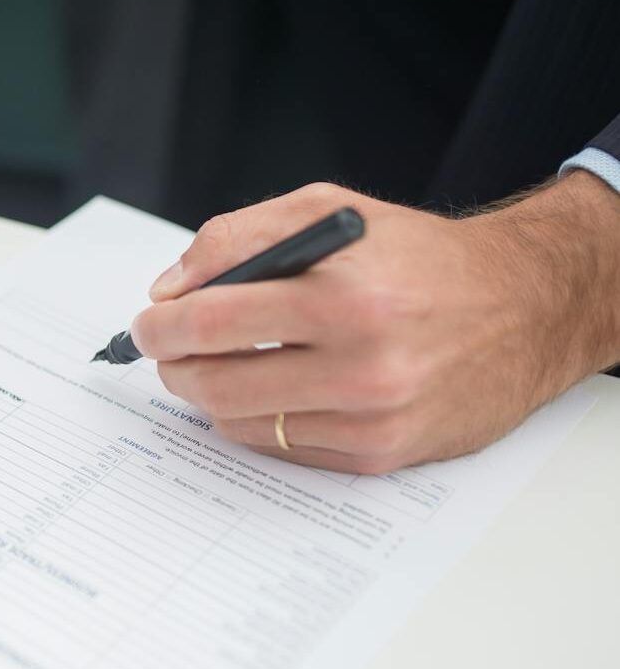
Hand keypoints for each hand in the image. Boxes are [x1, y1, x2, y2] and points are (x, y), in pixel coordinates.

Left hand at [130, 176, 619, 472]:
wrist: (522, 305)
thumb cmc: (418, 257)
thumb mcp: (331, 213)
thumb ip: (237, 238)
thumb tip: (169, 289)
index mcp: (344, 294)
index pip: (212, 321)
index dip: (160, 327)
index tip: (147, 325)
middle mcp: (362, 363)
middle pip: (215, 383)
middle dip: (173, 367)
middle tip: (168, 352)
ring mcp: (373, 417)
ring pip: (241, 423)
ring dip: (212, 397)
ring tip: (220, 367)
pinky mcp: (383, 455)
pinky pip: (283, 449)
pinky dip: (259, 421)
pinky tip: (273, 391)